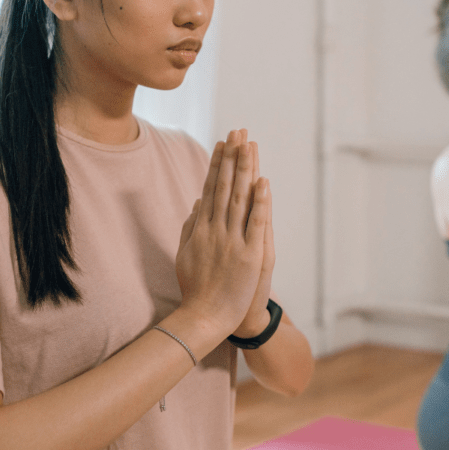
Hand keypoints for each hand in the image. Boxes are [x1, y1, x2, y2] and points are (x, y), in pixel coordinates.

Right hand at [175, 130, 269, 335]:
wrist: (204, 318)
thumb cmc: (196, 289)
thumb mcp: (186, 254)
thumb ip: (191, 227)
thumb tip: (198, 202)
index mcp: (201, 228)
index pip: (211, 188)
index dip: (218, 164)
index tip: (224, 142)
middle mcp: (215, 230)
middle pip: (225, 186)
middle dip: (233, 157)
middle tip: (239, 131)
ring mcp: (232, 241)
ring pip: (240, 199)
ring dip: (245, 170)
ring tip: (250, 145)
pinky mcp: (249, 256)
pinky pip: (256, 224)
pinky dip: (260, 203)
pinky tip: (263, 182)